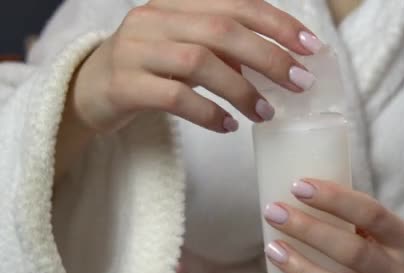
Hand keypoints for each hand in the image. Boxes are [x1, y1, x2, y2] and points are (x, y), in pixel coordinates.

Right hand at [68, 0, 321, 132]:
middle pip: (222, 30)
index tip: (311, 47)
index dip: (278, 23)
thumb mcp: (187, 49)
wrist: (88, 90)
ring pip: (198, 62)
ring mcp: (135, 50)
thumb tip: (281, 66)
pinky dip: (207, 112)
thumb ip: (226, 50)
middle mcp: (154, 19)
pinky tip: (229, 126)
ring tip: (266, 113)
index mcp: (176, 4)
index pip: (236, 4)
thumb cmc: (151, 69)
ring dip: (241, 89)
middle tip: (299, 84)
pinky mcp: (123, 84)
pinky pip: (173, 97)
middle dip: (268, 57)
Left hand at [262, 179, 403, 272]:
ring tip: (273, 249)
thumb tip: (301, 190)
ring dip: (302, 270)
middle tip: (275, 213)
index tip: (299, 186)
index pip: (373, 214)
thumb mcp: (388, 229)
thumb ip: (356, 214)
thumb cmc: (388, 250)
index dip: (335, 199)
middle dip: (309, 231)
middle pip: (354, 253)